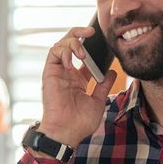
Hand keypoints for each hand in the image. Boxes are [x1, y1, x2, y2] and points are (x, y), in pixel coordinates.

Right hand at [39, 26, 116, 147]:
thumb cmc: (80, 122)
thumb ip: (103, 85)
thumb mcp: (98, 101)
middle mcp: (66, 74)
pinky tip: (72, 59)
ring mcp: (57, 73)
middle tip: (92, 31)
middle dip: (79, 33)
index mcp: (77, 79)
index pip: (82, 55)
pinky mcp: (49, 74)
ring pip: (60, 45)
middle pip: (69, 45)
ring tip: (83, 51)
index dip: (90, 45)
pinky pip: (53, 54)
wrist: (67, 132)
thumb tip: (112, 72)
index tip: (102, 40)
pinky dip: (63, 51)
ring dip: (72, 41)